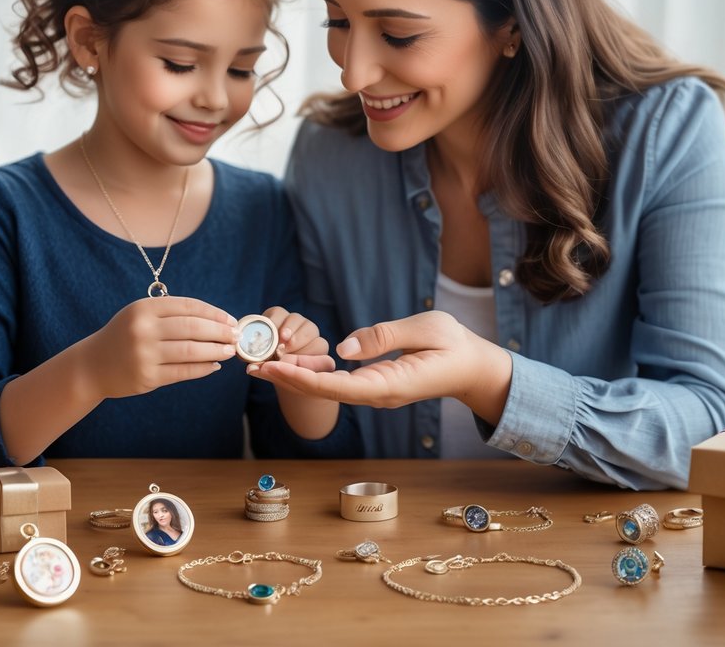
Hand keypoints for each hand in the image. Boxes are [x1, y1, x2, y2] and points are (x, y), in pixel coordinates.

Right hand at [86, 296, 236, 398]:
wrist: (93, 365)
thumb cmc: (125, 336)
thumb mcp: (141, 315)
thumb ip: (171, 314)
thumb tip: (216, 320)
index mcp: (144, 309)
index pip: (188, 306)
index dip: (213, 313)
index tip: (231, 319)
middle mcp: (143, 329)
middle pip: (192, 328)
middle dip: (220, 332)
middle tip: (237, 335)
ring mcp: (144, 354)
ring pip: (191, 351)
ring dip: (216, 350)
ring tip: (230, 351)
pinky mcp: (147, 377)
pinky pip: (183, 372)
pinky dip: (202, 368)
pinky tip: (214, 365)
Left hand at [248, 311, 511, 421]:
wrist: (473, 367)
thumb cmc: (454, 345)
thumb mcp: (425, 330)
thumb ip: (384, 336)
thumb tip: (343, 346)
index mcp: (389, 384)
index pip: (337, 385)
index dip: (302, 377)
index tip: (273, 367)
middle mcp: (377, 394)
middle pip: (324, 391)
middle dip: (287, 378)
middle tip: (251, 365)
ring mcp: (375, 392)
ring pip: (328, 389)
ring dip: (295, 376)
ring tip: (261, 364)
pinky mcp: (375, 385)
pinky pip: (338, 383)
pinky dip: (313, 373)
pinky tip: (293, 364)